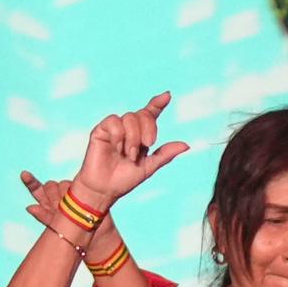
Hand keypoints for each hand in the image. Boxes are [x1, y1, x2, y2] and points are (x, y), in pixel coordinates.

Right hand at [68, 92, 190, 210]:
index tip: (167, 96)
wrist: (104, 190)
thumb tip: (186, 145)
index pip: (150, 113)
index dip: (158, 103)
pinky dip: (119, 135)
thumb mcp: (150, 167)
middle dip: (148, 128)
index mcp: (141, 135)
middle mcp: (128, 129)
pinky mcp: (100, 130)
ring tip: (129, 154)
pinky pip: (114, 121)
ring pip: (129, 117)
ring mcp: (114, 129)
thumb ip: (165, 154)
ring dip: (133, 137)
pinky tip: (117, 148)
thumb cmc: (124, 179)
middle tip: (148, 145)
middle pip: (143, 114)